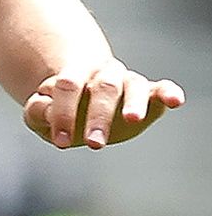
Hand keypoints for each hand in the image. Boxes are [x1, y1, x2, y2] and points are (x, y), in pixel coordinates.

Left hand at [26, 59, 185, 149]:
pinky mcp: (147, 93)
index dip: (63, 112)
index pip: (68, 85)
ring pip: (134, 85)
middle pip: (104, 87)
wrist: (81, 99)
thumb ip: (39, 111)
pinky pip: (161, 88)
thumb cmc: (58, 109)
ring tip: (132, 120)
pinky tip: (176, 102)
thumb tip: (48, 111)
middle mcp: (104, 72)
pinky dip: (169, 93)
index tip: (61, 142)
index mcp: (74, 72)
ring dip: (133, 103)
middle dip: (99, 116)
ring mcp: (127, 80)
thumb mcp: (41, 112)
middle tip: (94, 143)